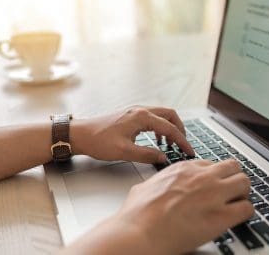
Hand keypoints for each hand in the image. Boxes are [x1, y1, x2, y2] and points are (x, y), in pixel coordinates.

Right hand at [63, 159, 253, 254]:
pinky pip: (247, 208)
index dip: (215, 176)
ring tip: (236, 204)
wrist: (138, 233)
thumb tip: (154, 187)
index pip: (211, 164)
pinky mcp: (221, 216)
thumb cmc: (137, 215)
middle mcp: (202, 177)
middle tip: (230, 192)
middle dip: (233, 178)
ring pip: (244, 182)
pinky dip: (245, 213)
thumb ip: (157, 183)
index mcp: (184, 169)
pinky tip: (237, 219)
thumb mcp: (144, 187)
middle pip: (233, 166)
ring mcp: (213, 194)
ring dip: (242, 193)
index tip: (214, 185)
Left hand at [71, 106, 193, 163]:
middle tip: (183, 145)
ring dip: (170, 128)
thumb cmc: (98, 141)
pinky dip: (160, 128)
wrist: (80, 134)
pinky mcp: (131, 115)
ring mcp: (135, 111)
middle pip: (170, 115)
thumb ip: (147, 154)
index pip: (170, 128)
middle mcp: (141, 110)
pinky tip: (156, 141)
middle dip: (180, 129)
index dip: (182, 141)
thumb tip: (163, 157)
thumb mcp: (124, 152)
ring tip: (171, 145)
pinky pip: (153, 118)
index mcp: (141, 117)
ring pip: (162, 115)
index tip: (189, 151)